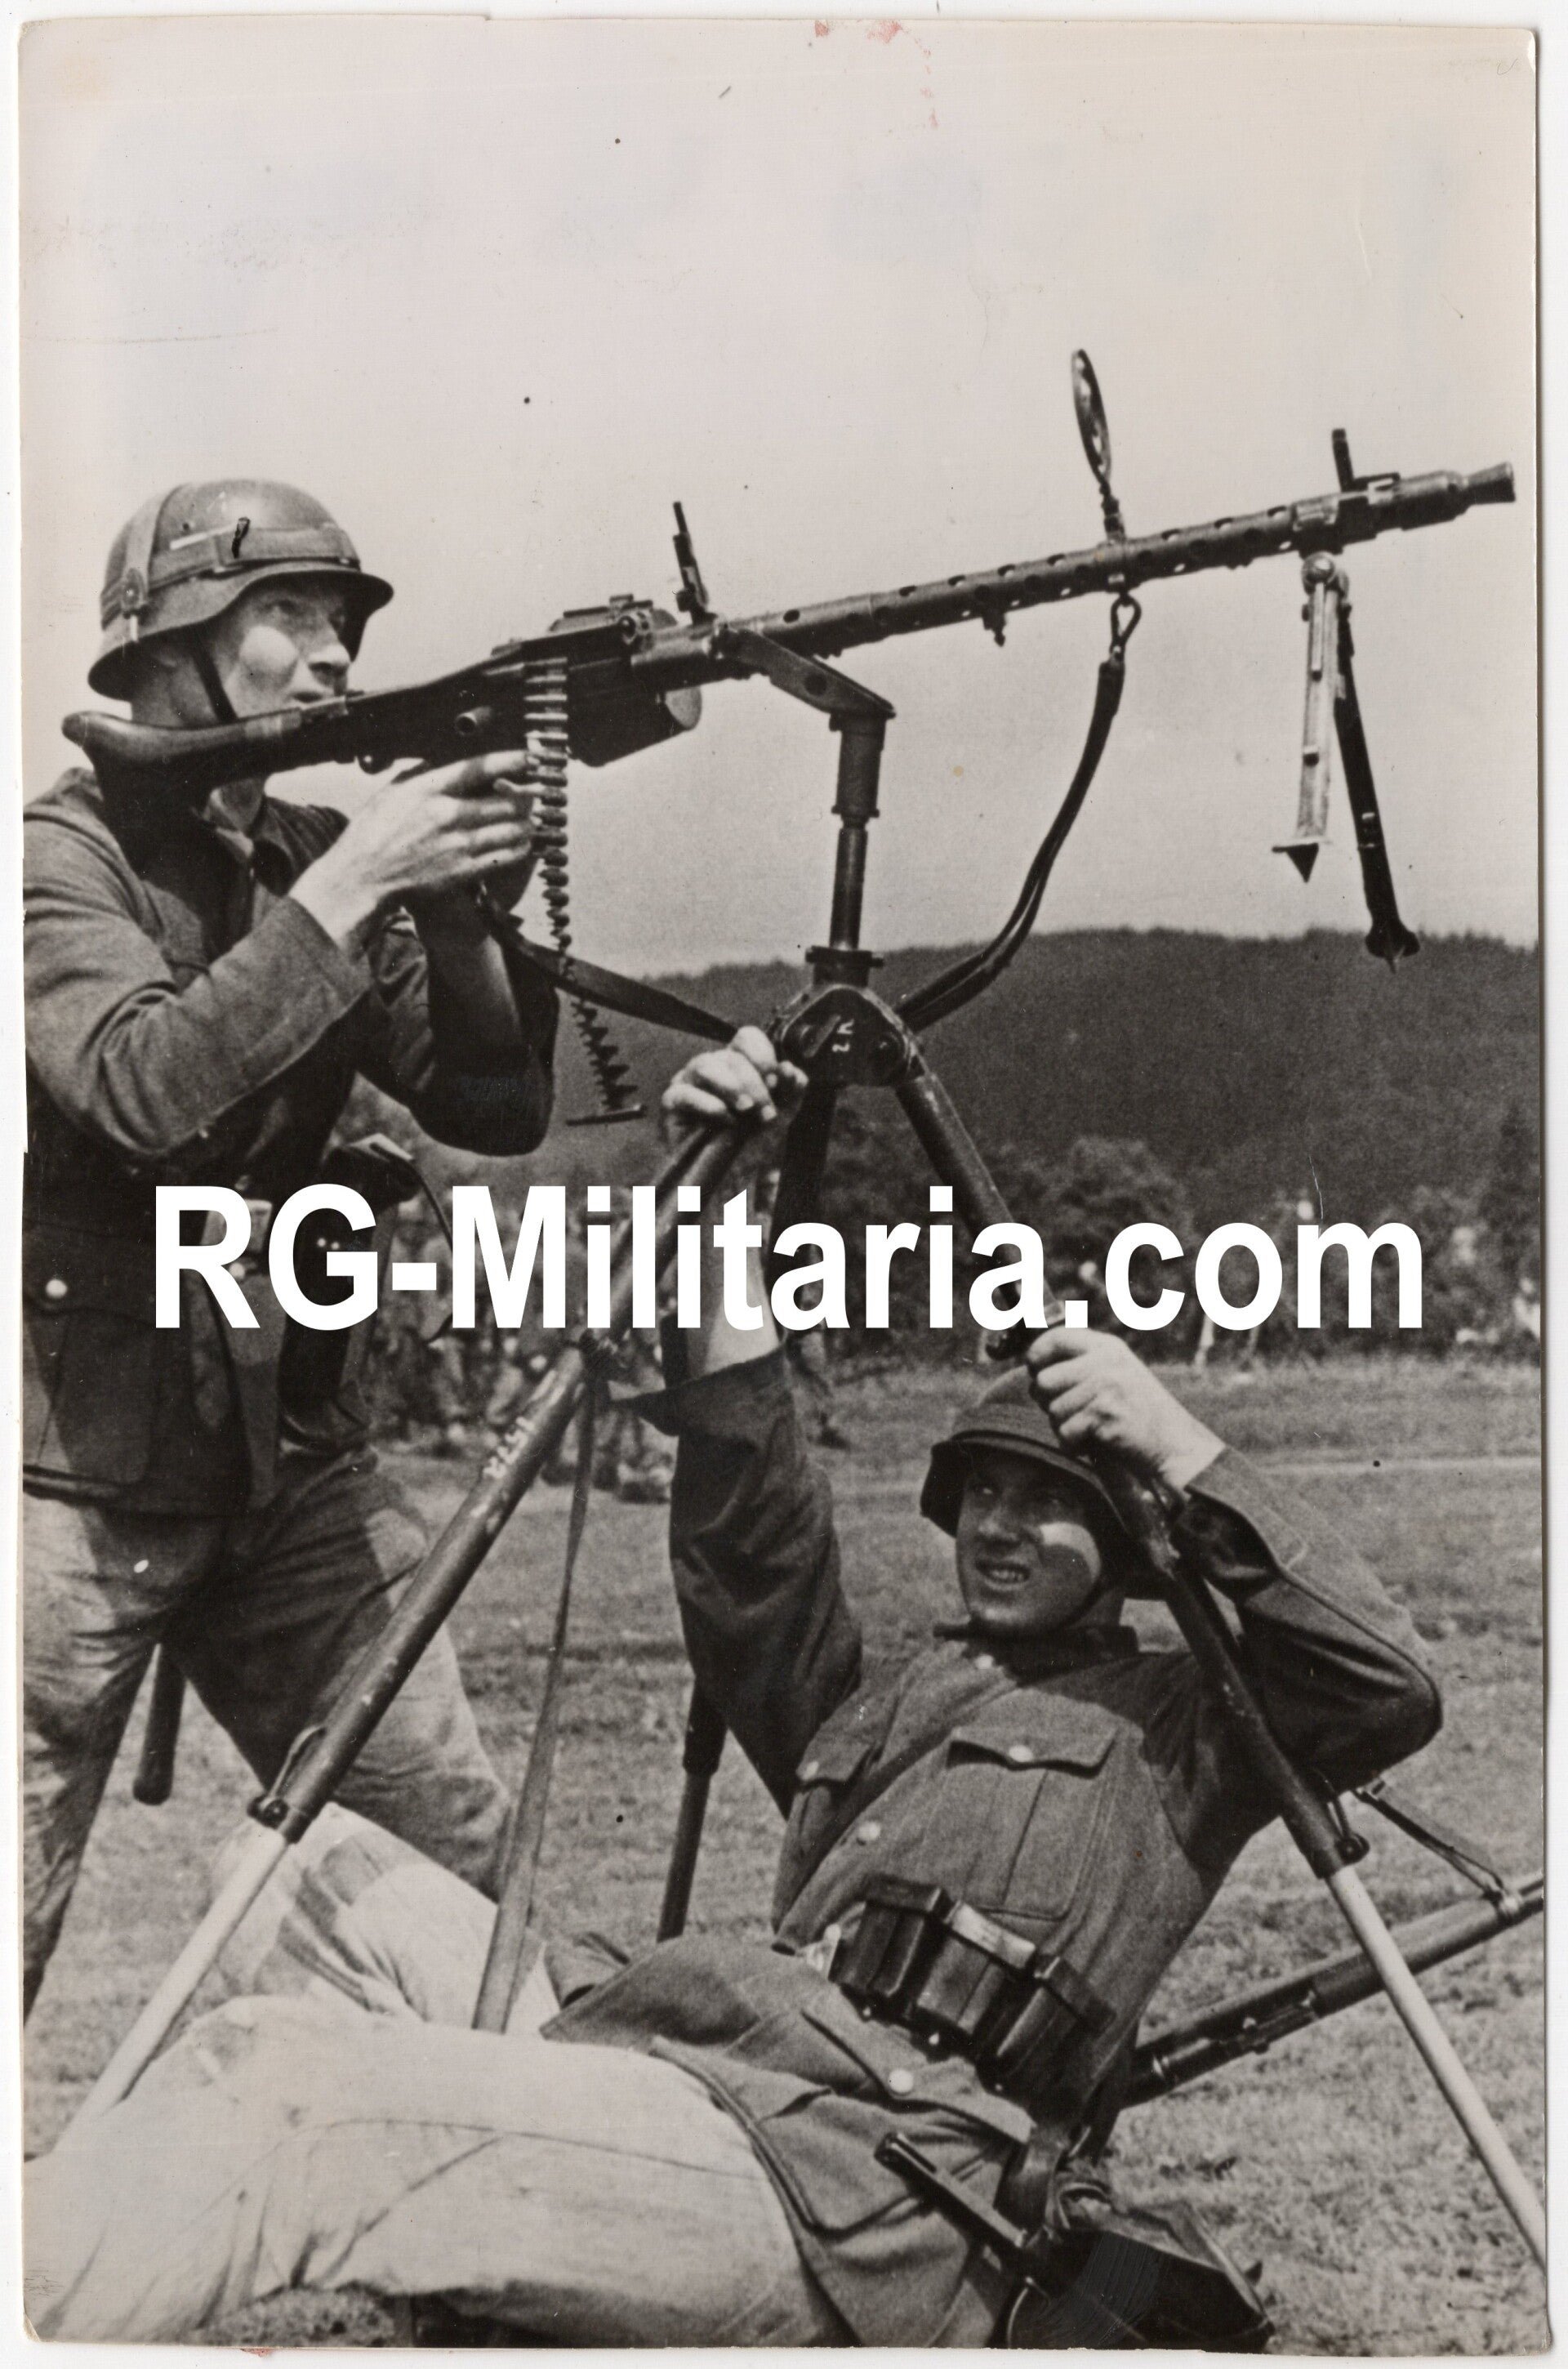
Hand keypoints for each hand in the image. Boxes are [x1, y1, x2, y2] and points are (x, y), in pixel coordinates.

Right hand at [290, 750, 536, 943]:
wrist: (363, 877)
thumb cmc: (375, 831)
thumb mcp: (395, 789)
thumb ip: (427, 772)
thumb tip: (453, 757)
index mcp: (429, 789)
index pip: (481, 767)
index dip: (513, 759)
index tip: (531, 756)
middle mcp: (448, 815)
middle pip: (508, 800)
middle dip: (528, 794)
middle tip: (537, 790)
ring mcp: (459, 845)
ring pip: (514, 829)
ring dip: (529, 822)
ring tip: (532, 817)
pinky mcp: (464, 871)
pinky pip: (507, 856)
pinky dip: (522, 847)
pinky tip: (523, 841)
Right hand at [660, 1028, 806, 1146]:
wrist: (729, 1183)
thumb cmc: (750, 1145)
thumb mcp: (780, 1118)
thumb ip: (791, 1091)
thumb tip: (790, 1069)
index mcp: (737, 1065)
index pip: (746, 1038)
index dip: (762, 1054)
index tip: (775, 1081)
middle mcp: (712, 1069)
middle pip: (730, 1056)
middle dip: (754, 1084)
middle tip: (766, 1112)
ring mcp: (688, 1083)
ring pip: (704, 1065)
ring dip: (731, 1085)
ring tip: (746, 1110)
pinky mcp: (671, 1104)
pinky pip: (683, 1093)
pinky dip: (707, 1104)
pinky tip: (725, 1119)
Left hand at [1024, 1328, 1222, 1491]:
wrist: (1175, 1444)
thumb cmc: (1140, 1415)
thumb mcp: (1115, 1375)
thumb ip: (1081, 1366)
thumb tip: (1032, 1367)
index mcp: (1107, 1347)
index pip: (1055, 1338)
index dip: (1035, 1355)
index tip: (1034, 1372)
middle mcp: (1106, 1361)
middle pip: (1044, 1380)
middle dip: (1048, 1403)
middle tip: (1072, 1414)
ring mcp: (1106, 1385)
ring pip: (1053, 1410)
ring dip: (1065, 1428)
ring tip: (1090, 1430)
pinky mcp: (1105, 1413)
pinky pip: (1065, 1433)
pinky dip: (1074, 1445)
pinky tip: (1095, 1444)